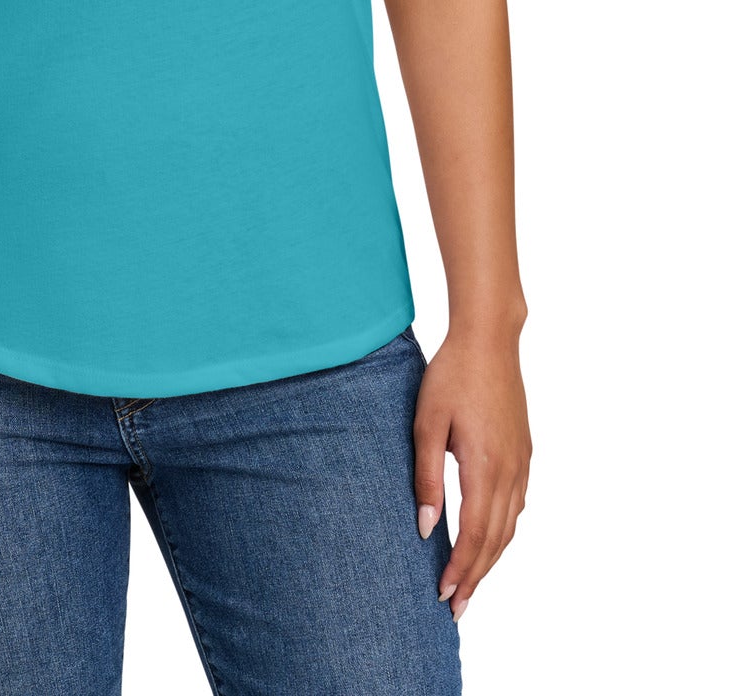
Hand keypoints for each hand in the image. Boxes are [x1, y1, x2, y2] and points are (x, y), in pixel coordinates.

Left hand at [413, 327, 530, 622]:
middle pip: (497, 540)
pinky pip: (517, 506)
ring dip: (491, 560)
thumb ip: (427, 477)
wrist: (489, 340)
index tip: (444, 595)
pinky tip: (491, 540)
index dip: (461, 569)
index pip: (476, 534)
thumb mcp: (427, 423)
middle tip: (456, 608)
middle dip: (476, 577)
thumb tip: (425, 527)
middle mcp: (511, 471)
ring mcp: (522, 463)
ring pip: (510, 527)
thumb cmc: (452, 376)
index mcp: (486, 467)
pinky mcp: (524, 453)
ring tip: (471, 585)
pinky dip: (503, 533)